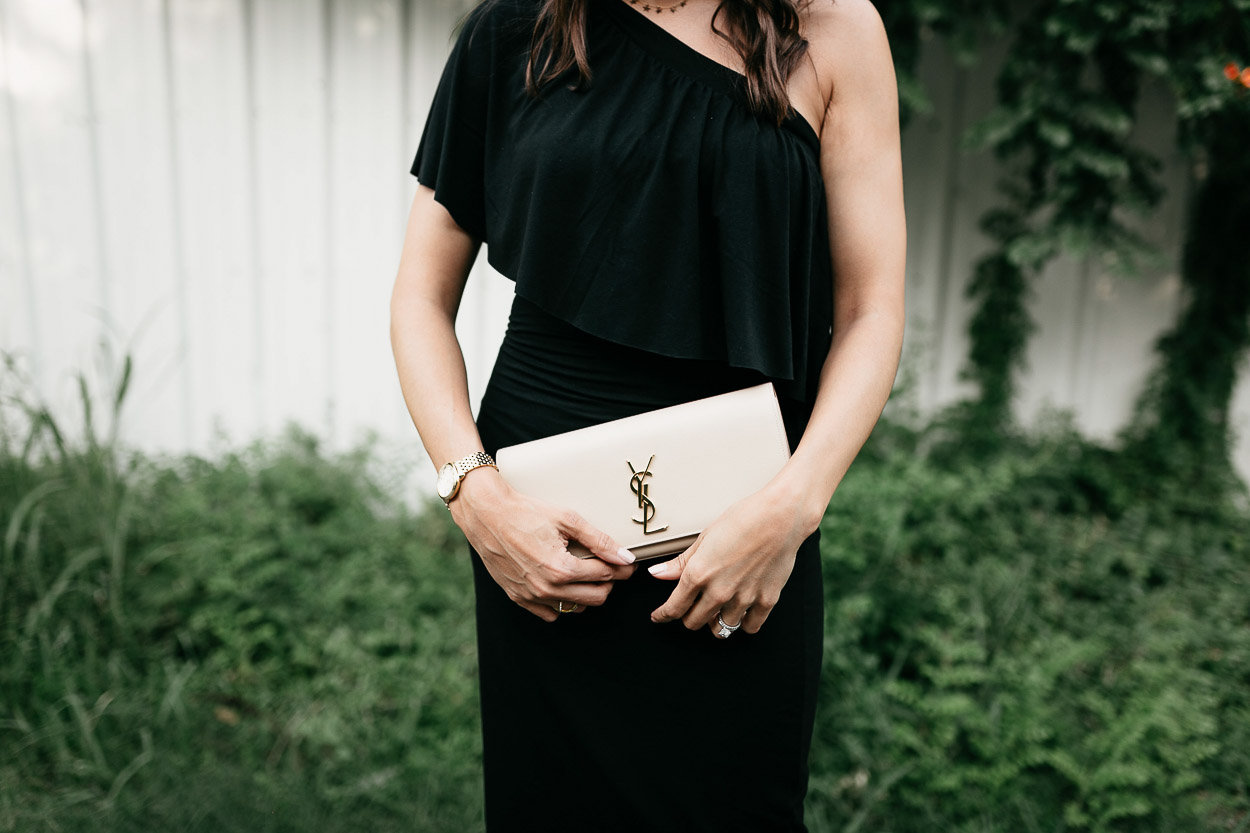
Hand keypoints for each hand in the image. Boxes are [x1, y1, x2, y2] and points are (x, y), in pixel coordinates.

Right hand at [450, 468, 637, 621]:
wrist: (487, 514)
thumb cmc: (525, 513)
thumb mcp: (567, 519)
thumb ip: (599, 540)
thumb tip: (625, 557)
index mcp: (561, 569)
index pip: (606, 576)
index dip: (622, 568)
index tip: (627, 562)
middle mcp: (546, 589)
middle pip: (597, 597)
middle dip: (609, 582)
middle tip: (609, 565)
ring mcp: (531, 596)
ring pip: (576, 607)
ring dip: (586, 592)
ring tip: (584, 571)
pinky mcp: (518, 598)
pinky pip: (550, 614)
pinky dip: (562, 602)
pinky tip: (562, 583)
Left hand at [647, 482, 814, 636]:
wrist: (780, 516)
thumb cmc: (743, 519)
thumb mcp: (704, 538)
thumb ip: (680, 563)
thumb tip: (657, 573)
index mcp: (699, 574)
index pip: (674, 608)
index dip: (663, 616)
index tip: (660, 616)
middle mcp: (719, 591)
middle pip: (694, 622)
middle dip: (688, 616)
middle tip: (691, 607)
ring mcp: (744, 599)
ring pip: (720, 628)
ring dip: (715, 621)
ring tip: (718, 608)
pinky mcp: (766, 601)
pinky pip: (749, 627)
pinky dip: (743, 622)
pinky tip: (741, 612)